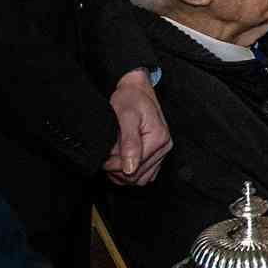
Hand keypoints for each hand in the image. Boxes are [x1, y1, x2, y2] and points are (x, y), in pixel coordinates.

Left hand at [104, 69, 171, 185]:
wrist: (136, 89)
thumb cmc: (131, 98)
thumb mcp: (126, 116)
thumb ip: (129, 143)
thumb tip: (130, 168)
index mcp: (159, 139)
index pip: (134, 169)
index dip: (115, 166)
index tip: (104, 157)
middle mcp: (164, 147)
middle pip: (137, 177)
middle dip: (118, 170)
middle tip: (106, 157)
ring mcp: (162, 152)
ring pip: (141, 179)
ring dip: (124, 173)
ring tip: (113, 158)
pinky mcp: (157, 154)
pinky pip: (145, 174)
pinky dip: (132, 171)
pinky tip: (122, 160)